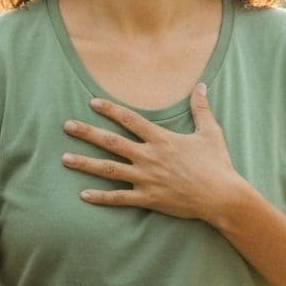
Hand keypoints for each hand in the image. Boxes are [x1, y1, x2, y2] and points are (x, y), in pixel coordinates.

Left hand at [62, 83, 245, 221]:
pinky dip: (100, 197)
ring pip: (108, 170)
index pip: (130, 120)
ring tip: (64, 158)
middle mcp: (149, 157)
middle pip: (111, 142)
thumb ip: (201, 108)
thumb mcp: (211, 132)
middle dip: (87, 133)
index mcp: (162, 139)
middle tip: (67, 126)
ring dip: (85, 163)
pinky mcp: (148, 199)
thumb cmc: (217, 164)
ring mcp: (146, 179)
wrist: (222, 196)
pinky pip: (119, 198)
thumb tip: (201, 86)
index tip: (92, 102)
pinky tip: (82, 195)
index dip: (110, 110)